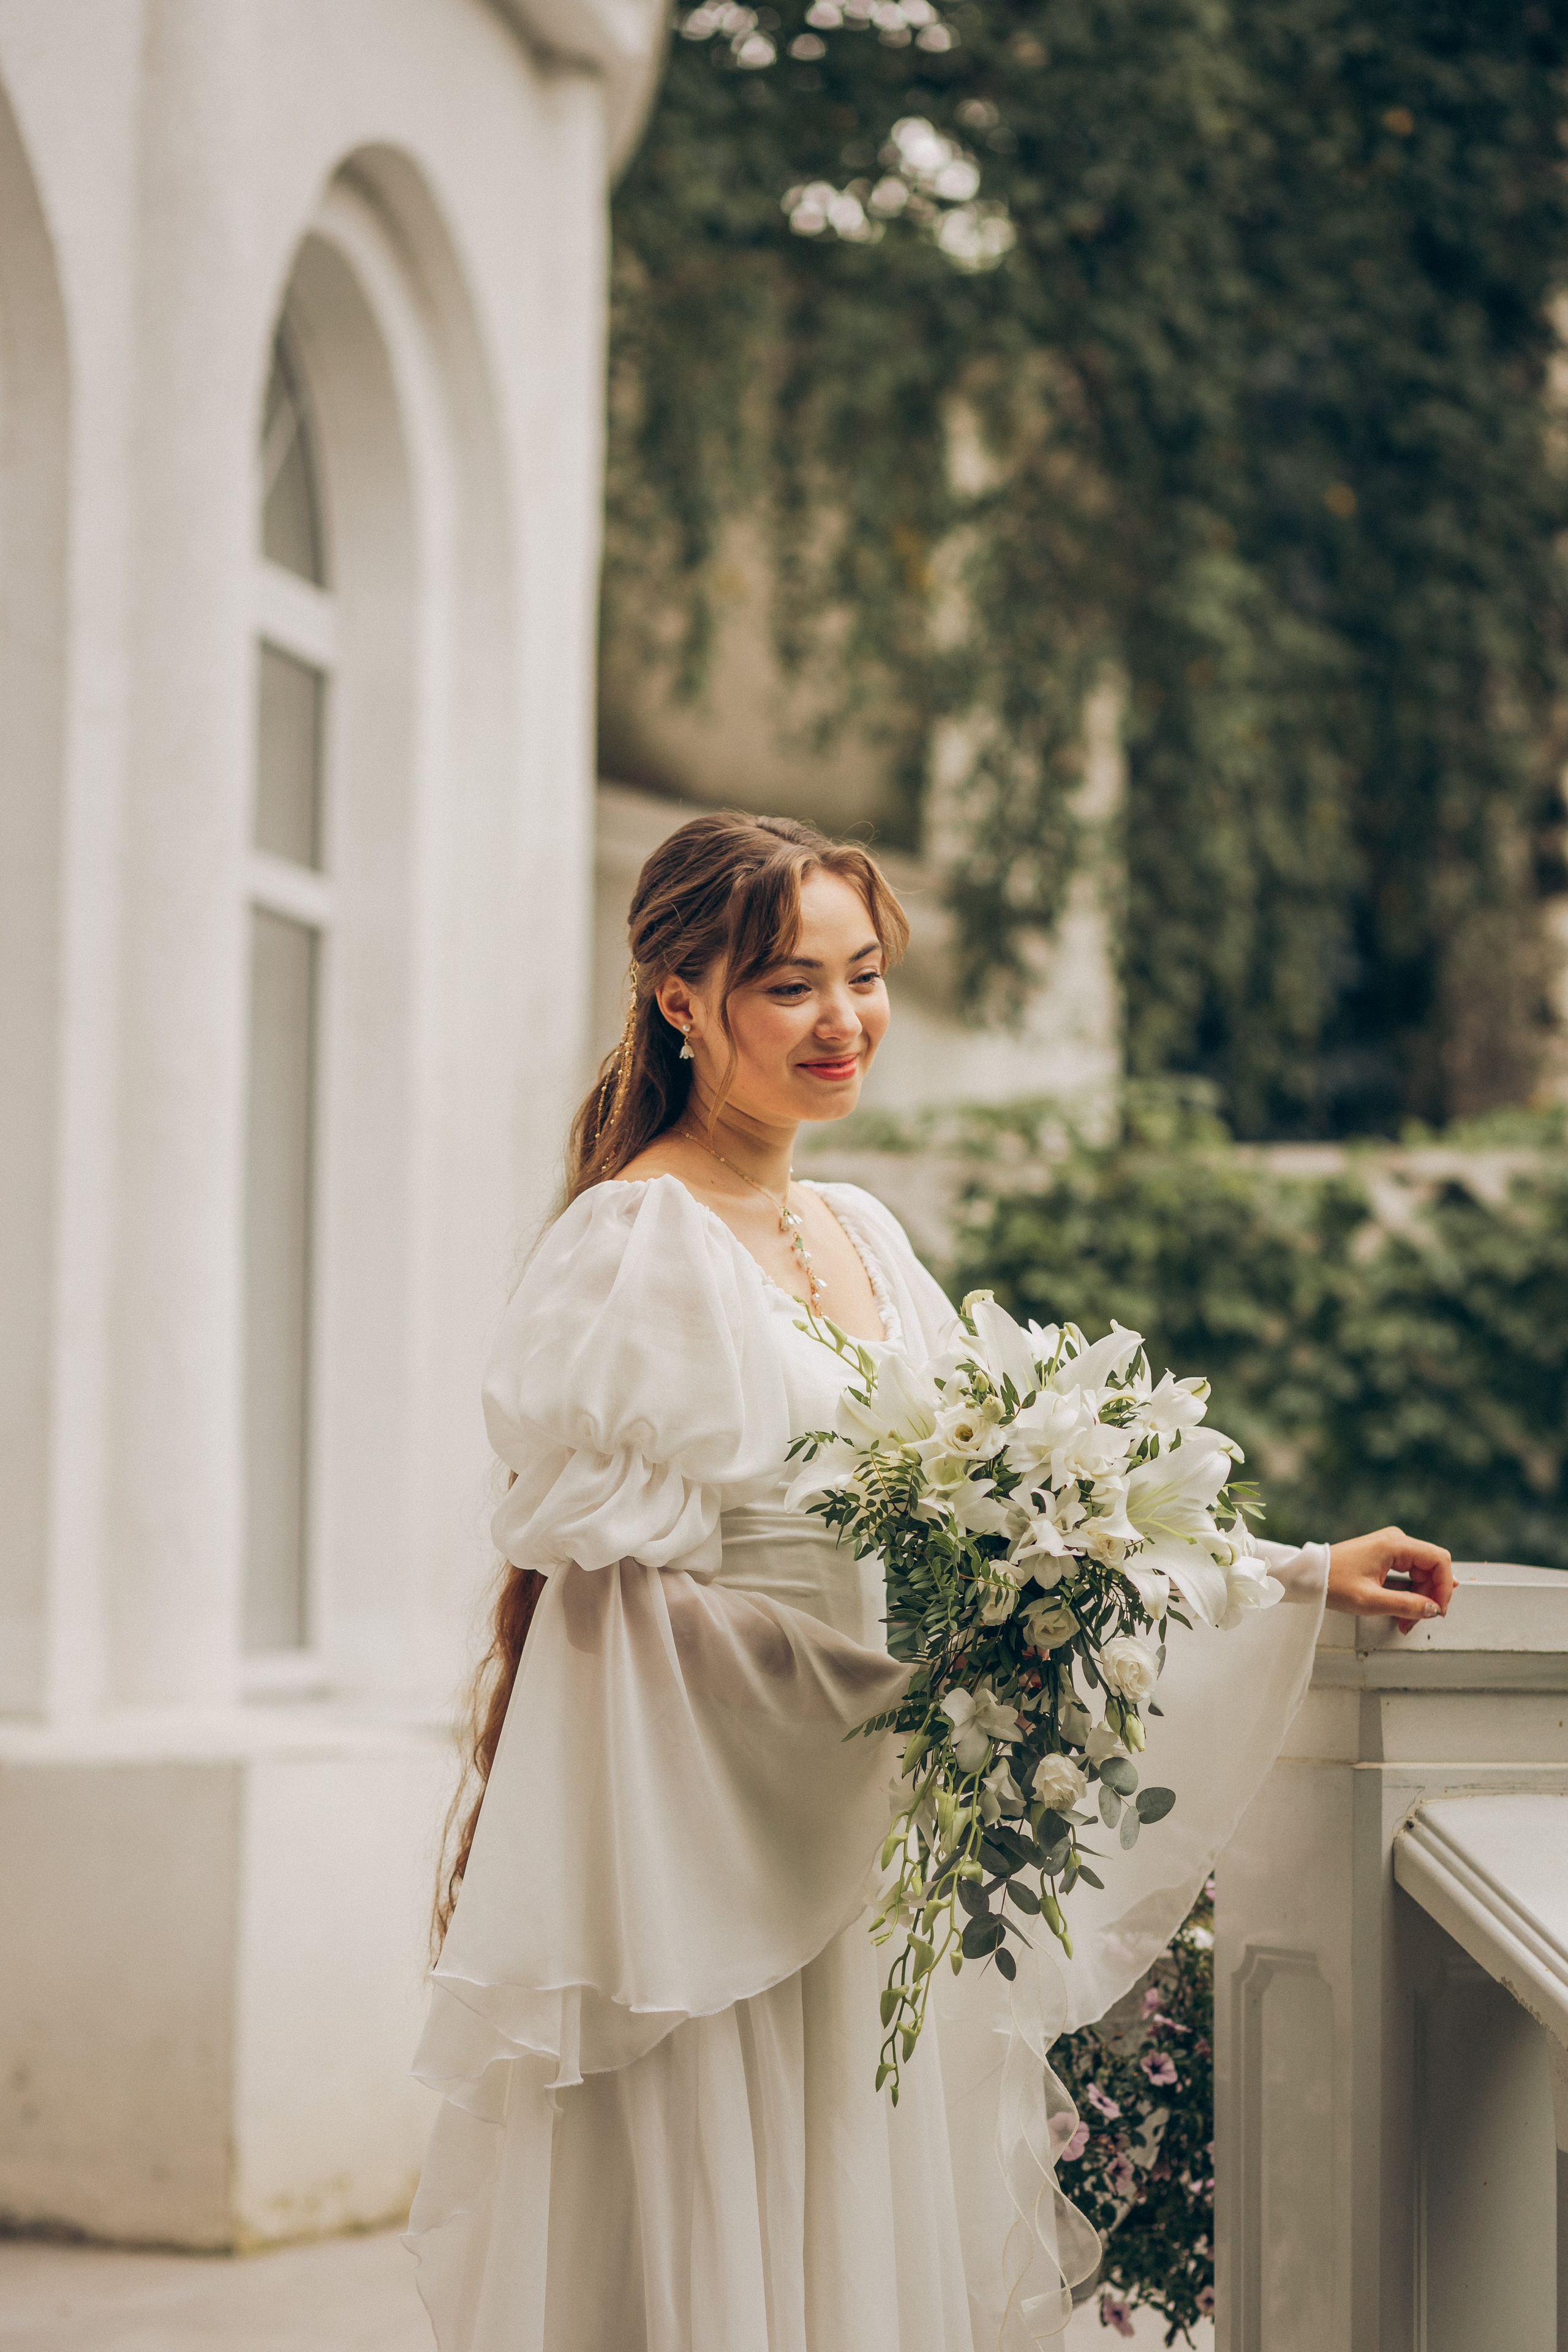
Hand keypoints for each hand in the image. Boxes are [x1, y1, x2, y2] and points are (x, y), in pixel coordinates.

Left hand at [1326, 1526, 1453, 1636]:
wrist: (1309, 1576)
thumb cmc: (1333, 1584)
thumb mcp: (1371, 1600)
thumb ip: (1406, 1605)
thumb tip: (1434, 1609)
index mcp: (1394, 1544)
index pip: (1439, 1560)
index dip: (1444, 1587)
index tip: (1438, 1611)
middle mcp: (1396, 1540)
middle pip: (1432, 1568)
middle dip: (1430, 1597)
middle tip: (1417, 1621)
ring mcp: (1390, 1547)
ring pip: (1421, 1573)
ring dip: (1419, 1598)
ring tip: (1406, 1621)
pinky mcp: (1385, 1556)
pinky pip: (1408, 1574)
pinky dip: (1409, 1593)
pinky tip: (1403, 1612)